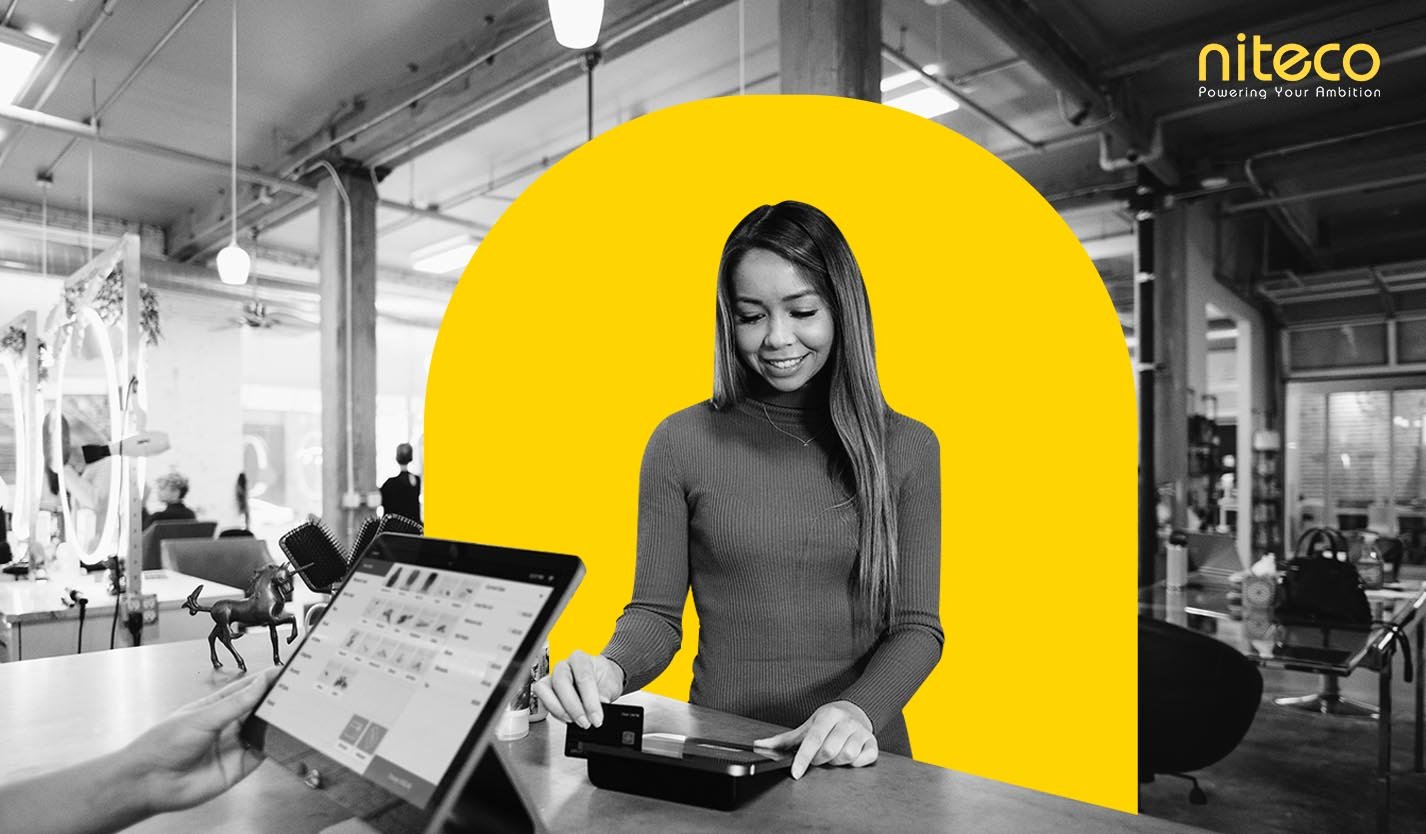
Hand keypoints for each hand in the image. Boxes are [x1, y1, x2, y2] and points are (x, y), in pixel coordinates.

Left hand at [119, 667, 279, 813]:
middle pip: (257, 710)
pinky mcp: (238, 768)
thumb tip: (259, 684)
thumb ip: (235, 703)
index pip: (245, 689)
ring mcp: (232, 746)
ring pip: (262, 731)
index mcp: (214, 708)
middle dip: (273, 701)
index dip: (264, 680)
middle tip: (291, 693)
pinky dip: (272, 747)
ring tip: (287, 713)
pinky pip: (262, 754)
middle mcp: (225, 726)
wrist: (150, 782)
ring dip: (274, 724)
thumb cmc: (161, 745)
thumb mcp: (202, 717)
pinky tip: (276, 738)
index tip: (283, 672)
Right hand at [532, 649, 624, 728]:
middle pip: (561, 682)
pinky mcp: (547, 691)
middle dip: (573, 707)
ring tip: (575, 721)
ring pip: (545, 691)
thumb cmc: (604, 677)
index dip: (590, 701)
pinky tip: (569, 718)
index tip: (597, 718)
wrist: (601, 679)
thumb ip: (605, 695)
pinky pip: (543, 702)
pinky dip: (555, 713)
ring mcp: (552, 677)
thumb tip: (601, 705)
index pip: (583, 677)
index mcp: (580, 658)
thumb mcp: (611, 684)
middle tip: (585, 722)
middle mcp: (564, 665)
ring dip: (559, 710)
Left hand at [754, 700, 877, 779]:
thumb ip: (783, 739)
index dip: (803, 758)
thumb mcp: (806, 726)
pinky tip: (850, 759)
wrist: (854, 711)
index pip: (813, 739)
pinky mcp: (873, 743)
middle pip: (830, 750)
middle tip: (817, 759)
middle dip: (819, 761)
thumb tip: (758, 745)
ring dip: (837, 763)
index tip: (796, 773)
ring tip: (833, 757)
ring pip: (848, 756)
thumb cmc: (826, 723)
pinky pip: (866, 758)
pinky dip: (856, 763)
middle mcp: (846, 721)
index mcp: (828, 715)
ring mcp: (862, 731)